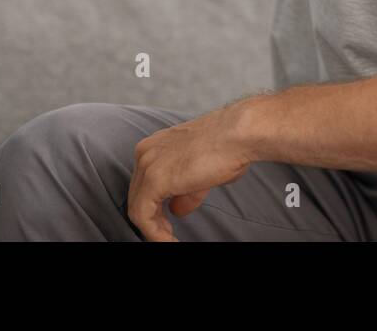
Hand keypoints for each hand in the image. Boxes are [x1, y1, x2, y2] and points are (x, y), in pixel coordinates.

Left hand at [126, 104, 253, 241]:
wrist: (239, 134)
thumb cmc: (228, 146)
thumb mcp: (202, 172)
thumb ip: (185, 191)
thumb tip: (176, 209)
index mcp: (156, 145)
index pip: (144, 183)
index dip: (154, 206)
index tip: (167, 220)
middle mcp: (146, 152)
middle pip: (137, 195)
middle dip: (153, 219)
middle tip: (169, 234)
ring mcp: (148, 164)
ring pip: (137, 208)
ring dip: (154, 230)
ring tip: (170, 240)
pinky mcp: (154, 180)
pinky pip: (143, 217)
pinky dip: (155, 233)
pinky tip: (170, 240)